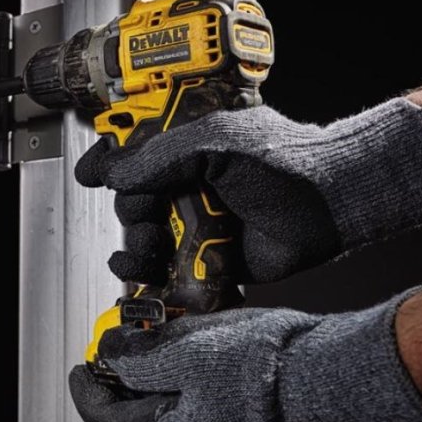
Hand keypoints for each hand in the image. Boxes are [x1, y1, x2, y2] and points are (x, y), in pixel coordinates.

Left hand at [68, 291, 421, 421]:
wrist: (329, 371)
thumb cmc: (264, 369)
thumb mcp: (184, 353)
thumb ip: (138, 359)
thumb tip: (110, 353)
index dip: (88, 392)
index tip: (81, 366)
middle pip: (137, 420)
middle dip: (121, 381)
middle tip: (114, 348)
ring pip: (168, 410)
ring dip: (152, 376)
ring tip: (149, 338)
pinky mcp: (245, 421)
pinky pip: (198, 401)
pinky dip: (181, 376)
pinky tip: (187, 344)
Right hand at [75, 98, 421, 283]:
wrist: (331, 205)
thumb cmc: (287, 162)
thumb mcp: (216, 144)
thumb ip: (161, 157)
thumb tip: (115, 172)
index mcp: (188, 148)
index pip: (134, 152)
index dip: (109, 161)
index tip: (90, 172)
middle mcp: (189, 184)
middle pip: (133, 202)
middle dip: (131, 213)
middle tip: (146, 216)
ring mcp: (198, 222)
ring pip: (146, 238)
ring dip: (137, 247)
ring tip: (147, 250)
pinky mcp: (209, 258)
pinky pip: (170, 271)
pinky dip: (152, 277)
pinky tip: (143, 275)